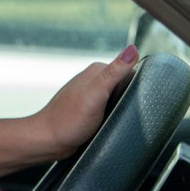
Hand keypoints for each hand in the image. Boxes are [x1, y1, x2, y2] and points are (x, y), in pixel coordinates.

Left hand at [29, 45, 138, 159]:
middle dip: (134, 98)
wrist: (47, 142)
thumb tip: (133, 48)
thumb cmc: (68, 120)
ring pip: (121, 100)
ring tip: (125, 121)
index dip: (141, 84)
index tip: (142, 99)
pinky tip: (118, 125)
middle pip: (127, 86)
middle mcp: (95, 81)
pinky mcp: (92, 112)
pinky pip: (113, 112)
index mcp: (97, 71)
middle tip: (133, 114)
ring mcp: (93, 97)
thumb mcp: (95, 94)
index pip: (131, 71)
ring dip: (126, 109)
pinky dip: (117, 117)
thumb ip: (114, 73)